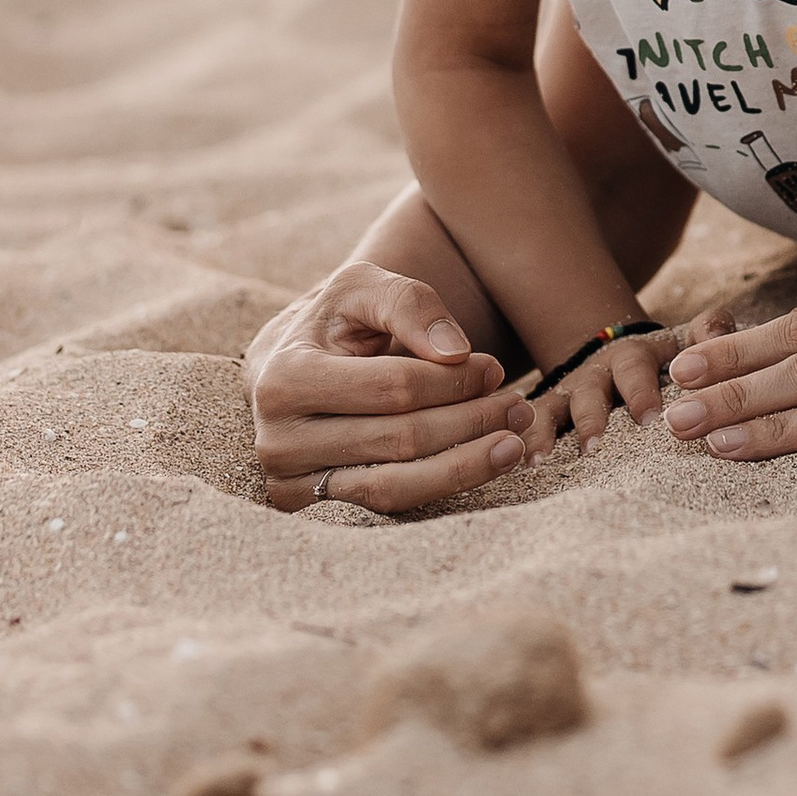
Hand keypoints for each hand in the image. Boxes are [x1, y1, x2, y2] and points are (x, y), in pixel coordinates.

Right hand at [246, 260, 531, 515]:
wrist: (289, 361)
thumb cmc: (333, 319)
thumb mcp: (364, 286)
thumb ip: (409, 304)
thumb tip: (457, 353)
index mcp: (284, 378)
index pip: (392, 388)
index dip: (453, 381)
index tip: (494, 369)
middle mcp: (278, 440)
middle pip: (399, 440)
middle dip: (469, 422)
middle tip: (518, 406)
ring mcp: (289, 483)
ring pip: (394, 485)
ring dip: (464, 466)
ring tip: (513, 444)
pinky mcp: (307, 508)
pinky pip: (384, 504)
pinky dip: (438, 485)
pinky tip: (480, 465)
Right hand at [521, 309, 734, 453]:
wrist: (616, 350)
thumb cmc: (665, 358)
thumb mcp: (686, 341)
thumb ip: (708, 332)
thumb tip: (717, 326)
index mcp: (634, 357)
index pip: (636, 369)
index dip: (641, 391)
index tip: (648, 418)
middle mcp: (597, 374)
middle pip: (591, 392)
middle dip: (592, 418)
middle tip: (595, 446)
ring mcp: (570, 393)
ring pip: (554, 409)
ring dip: (545, 432)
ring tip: (540, 461)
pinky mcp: (549, 412)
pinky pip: (534, 425)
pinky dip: (526, 441)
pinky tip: (519, 465)